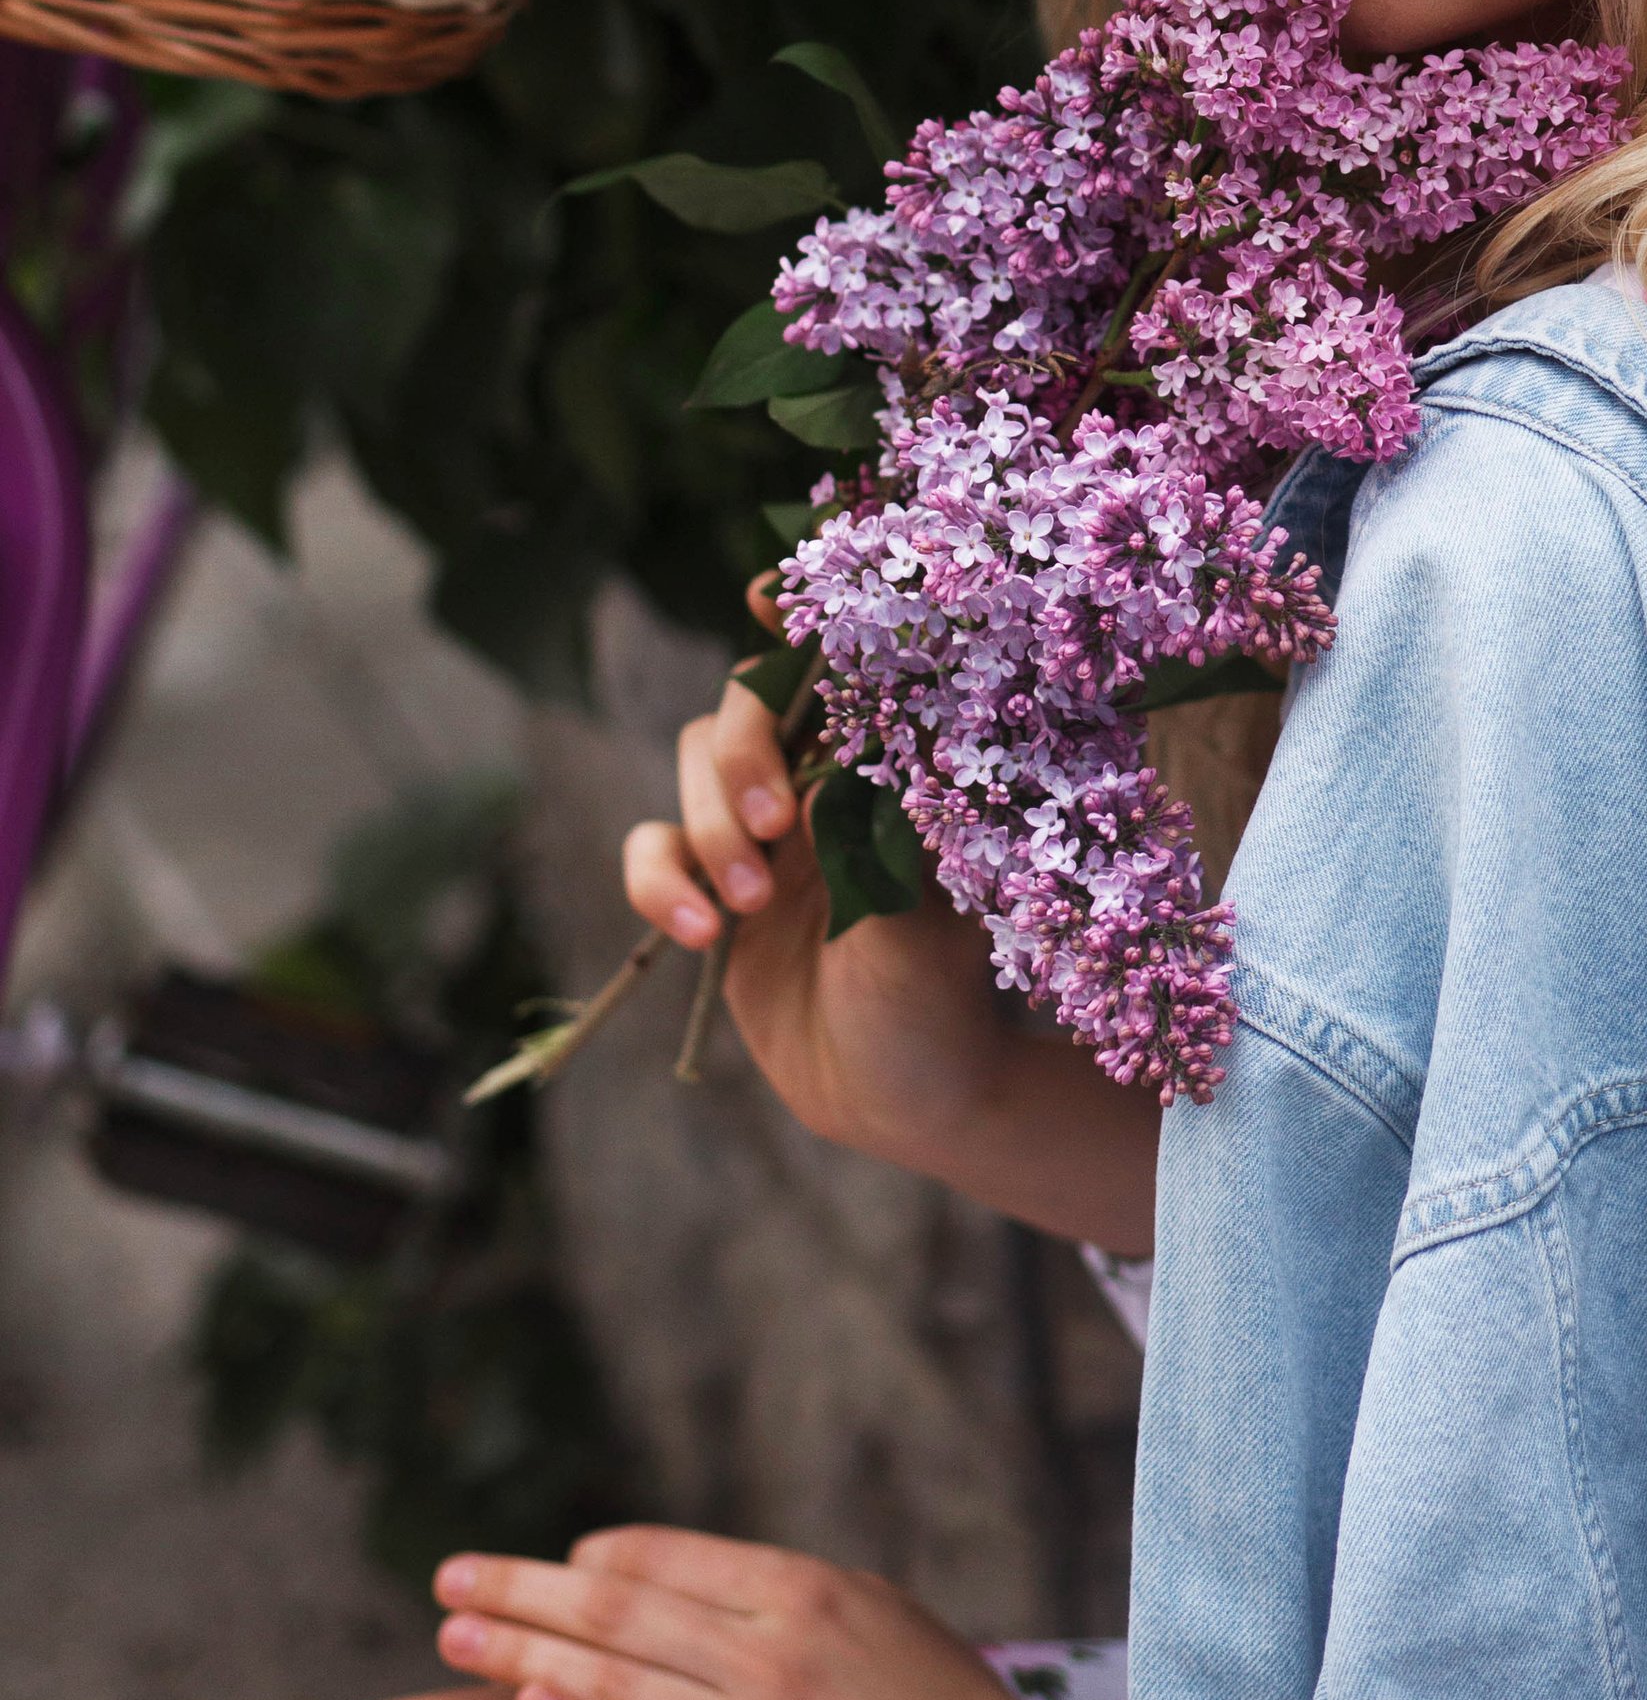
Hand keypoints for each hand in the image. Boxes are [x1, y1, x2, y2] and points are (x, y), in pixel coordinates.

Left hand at [384, 1529, 1012, 1699]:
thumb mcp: (872, 1616)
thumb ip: (778, 1598)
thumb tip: (665, 1583)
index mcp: (802, 1592)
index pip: (665, 1560)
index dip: (592, 1559)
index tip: (546, 1564)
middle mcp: (769, 1652)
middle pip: (618, 1609)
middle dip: (525, 1593)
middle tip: (451, 1583)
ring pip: (612, 1679)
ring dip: (523, 1655)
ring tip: (457, 1637)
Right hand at [621, 655, 1157, 1254]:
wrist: (902, 1104)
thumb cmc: (940, 1004)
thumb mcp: (925, 924)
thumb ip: (881, 844)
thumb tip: (843, 757)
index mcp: (884, 765)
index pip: (836, 665)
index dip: (800, 618)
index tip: (769, 594)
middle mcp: (820, 780)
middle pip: (745, 704)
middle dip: (743, 752)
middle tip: (773, 823)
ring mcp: (759, 832)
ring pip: (693, 766)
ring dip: (708, 824)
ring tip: (746, 906)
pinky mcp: (710, 888)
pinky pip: (654, 849)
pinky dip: (660, 881)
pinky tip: (702, 934)